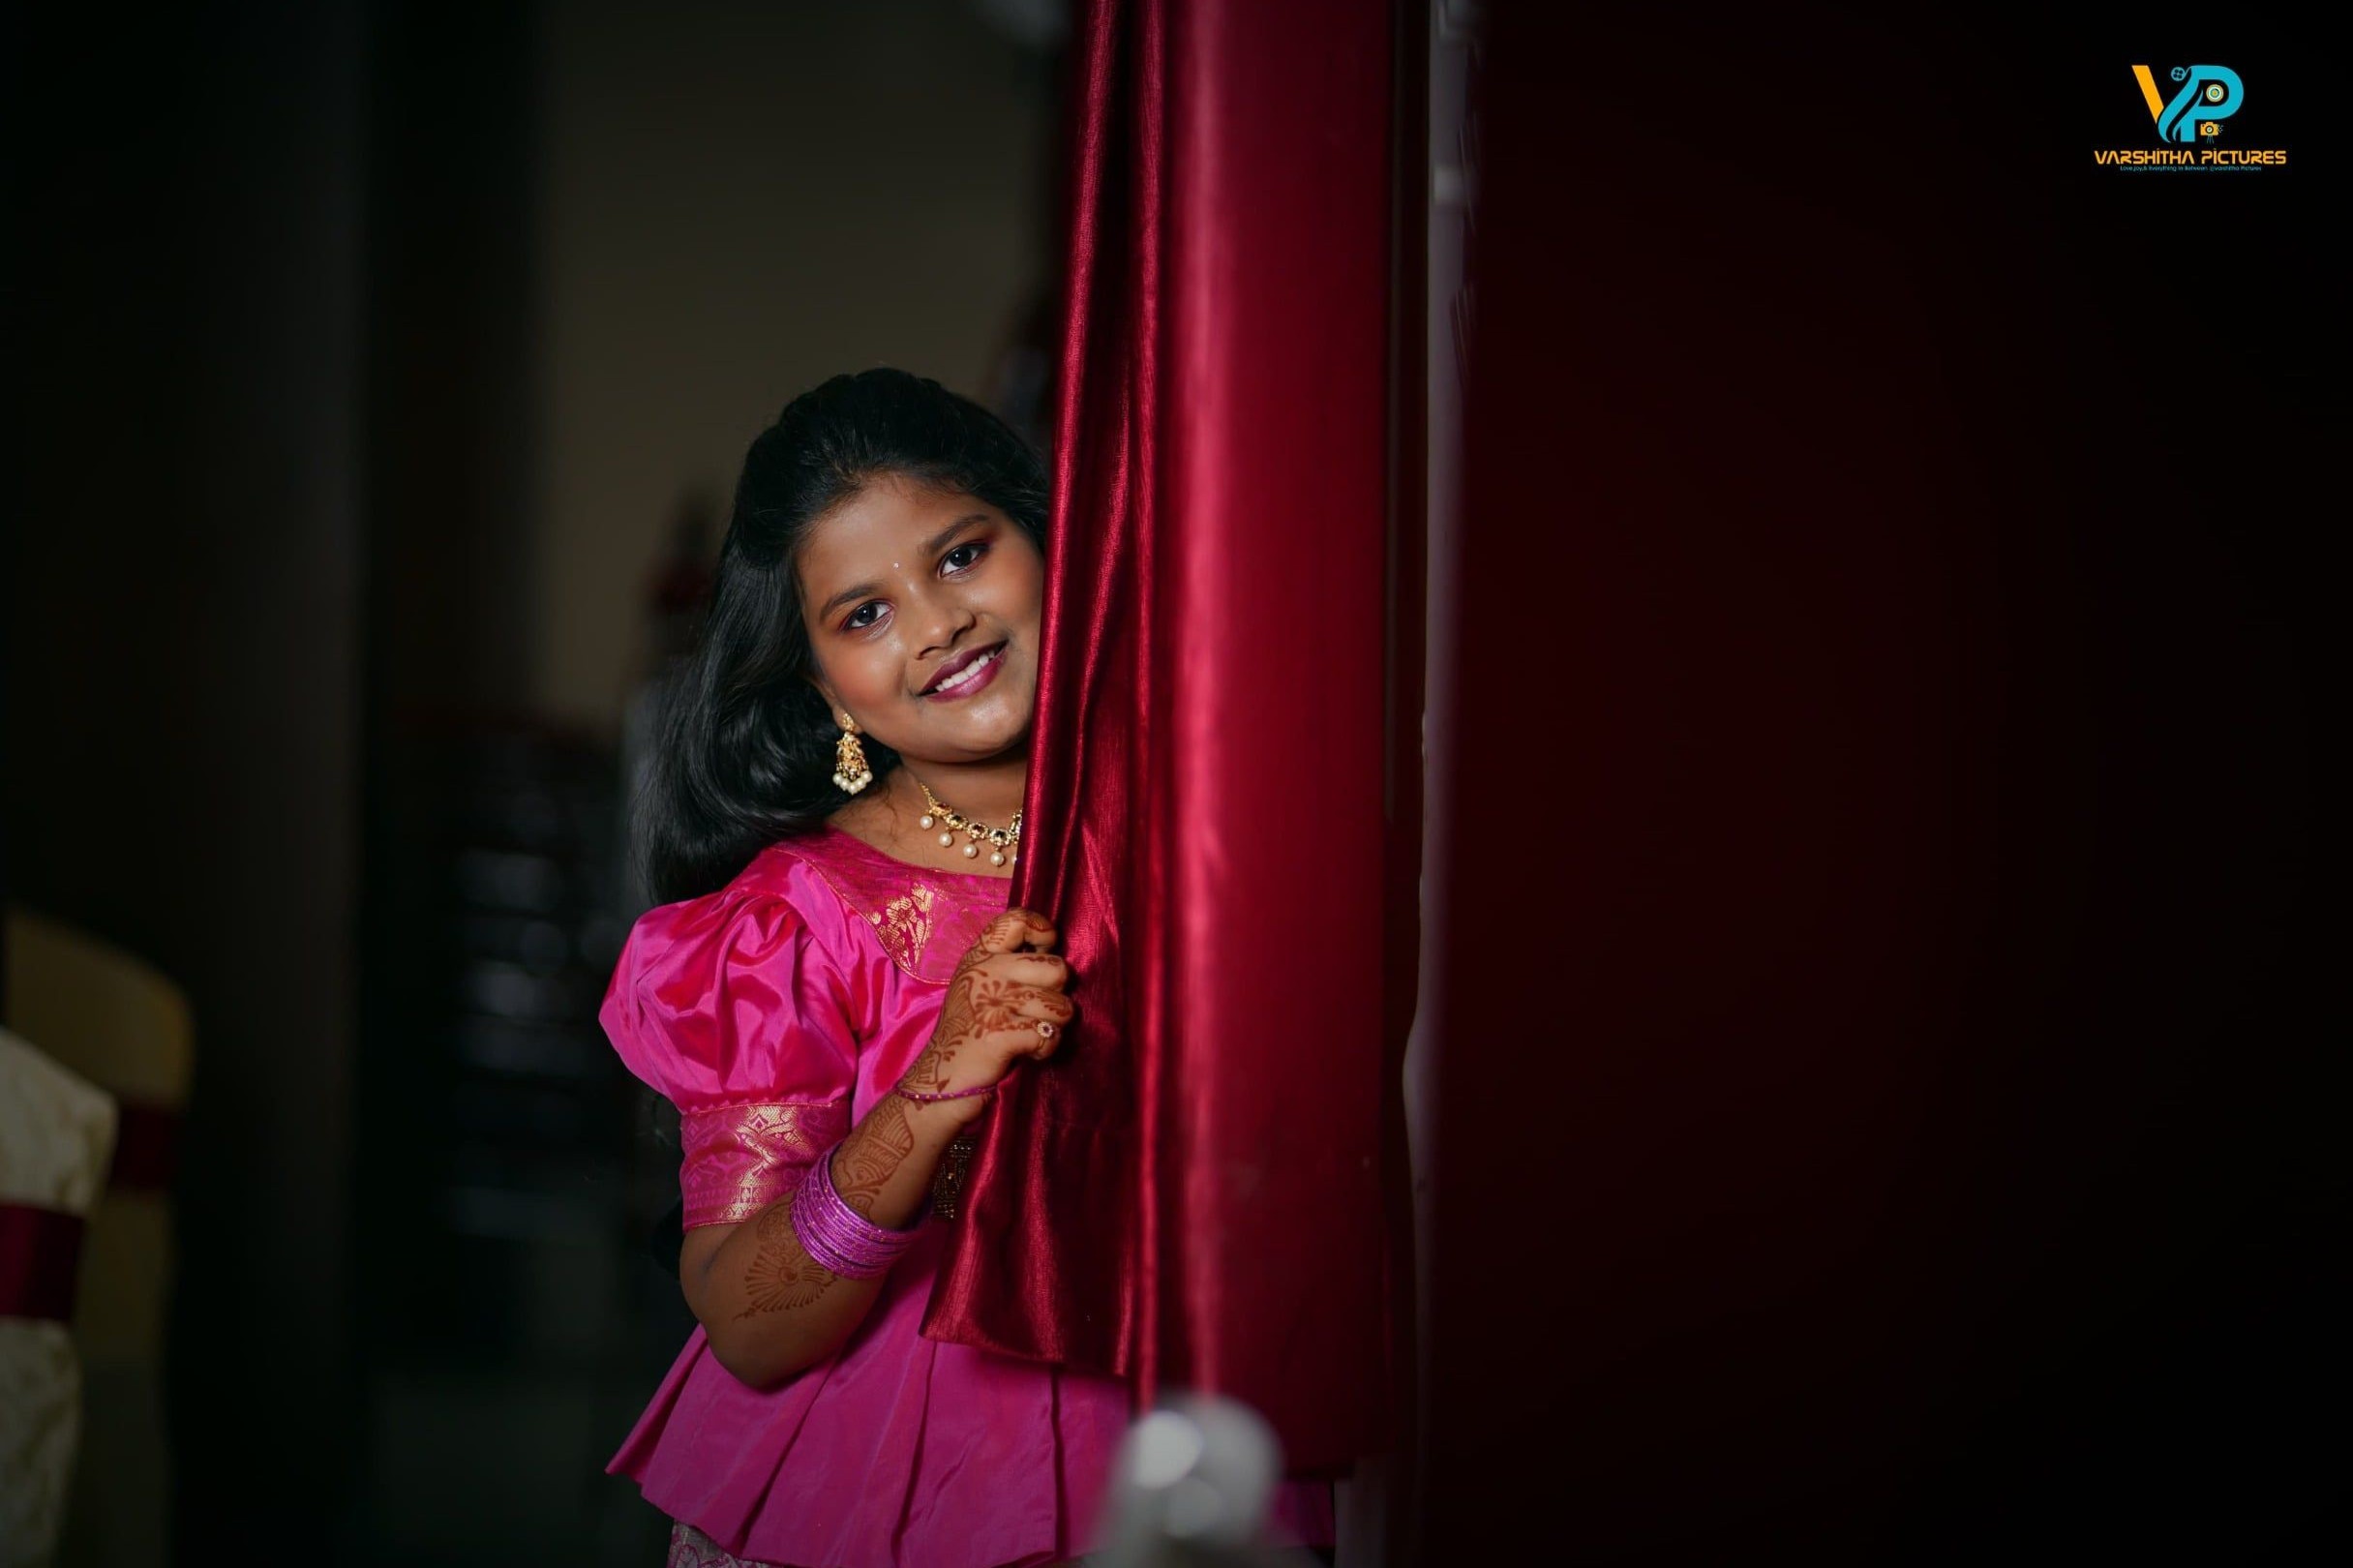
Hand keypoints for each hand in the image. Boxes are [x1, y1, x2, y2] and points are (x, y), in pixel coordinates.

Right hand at [897, 908, 1073, 1124]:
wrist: (940, 1079)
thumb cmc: (970, 1033)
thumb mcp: (980, 986)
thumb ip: (1010, 965)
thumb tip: (1053, 953)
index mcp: (979, 956)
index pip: (1015, 919)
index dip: (1043, 931)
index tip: (1044, 952)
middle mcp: (983, 972)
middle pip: (1056, 967)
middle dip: (1058, 995)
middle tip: (1037, 1012)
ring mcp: (990, 1002)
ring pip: (1059, 1005)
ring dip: (1054, 1026)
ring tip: (1031, 1033)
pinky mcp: (997, 1033)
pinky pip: (1048, 1034)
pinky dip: (1045, 1049)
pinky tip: (1027, 1053)